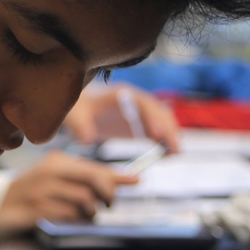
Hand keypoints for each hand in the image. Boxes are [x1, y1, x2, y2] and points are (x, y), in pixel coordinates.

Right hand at [0, 150, 137, 239]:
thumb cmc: (31, 194)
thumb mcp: (57, 180)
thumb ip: (89, 179)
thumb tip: (130, 178)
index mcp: (56, 162)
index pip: (95, 167)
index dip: (118, 176)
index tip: (136, 181)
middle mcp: (49, 172)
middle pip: (93, 181)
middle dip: (107, 196)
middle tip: (105, 206)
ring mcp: (40, 191)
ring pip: (83, 200)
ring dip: (90, 213)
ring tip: (83, 216)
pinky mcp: (34, 209)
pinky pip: (67, 215)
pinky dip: (75, 221)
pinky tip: (70, 222)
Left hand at [63, 85, 179, 150]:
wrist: (79, 106)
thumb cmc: (77, 107)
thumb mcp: (75, 115)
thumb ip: (80, 126)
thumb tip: (87, 140)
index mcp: (121, 94)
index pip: (143, 103)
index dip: (152, 118)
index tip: (157, 134)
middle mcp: (135, 101)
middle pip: (158, 112)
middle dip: (168, 129)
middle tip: (174, 150)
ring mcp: (140, 112)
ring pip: (162, 121)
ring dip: (170, 136)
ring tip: (175, 154)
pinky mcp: (140, 124)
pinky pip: (157, 131)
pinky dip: (164, 142)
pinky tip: (167, 155)